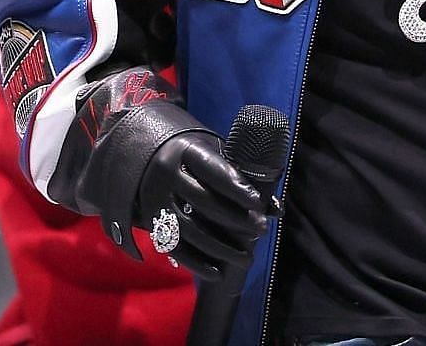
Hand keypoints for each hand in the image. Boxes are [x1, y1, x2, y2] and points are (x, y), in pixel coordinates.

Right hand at [135, 131, 270, 280]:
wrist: (152, 161)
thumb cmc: (198, 159)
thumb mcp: (218, 156)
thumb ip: (244, 178)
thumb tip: (275, 210)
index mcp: (185, 151)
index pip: (213, 170)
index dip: (236, 188)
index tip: (258, 204)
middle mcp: (166, 175)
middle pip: (202, 201)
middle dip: (234, 219)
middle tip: (260, 229)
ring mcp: (155, 200)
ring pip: (188, 229)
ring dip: (220, 248)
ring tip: (247, 258)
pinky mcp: (150, 223)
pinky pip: (173, 247)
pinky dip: (196, 263)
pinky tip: (218, 273)